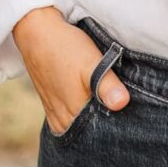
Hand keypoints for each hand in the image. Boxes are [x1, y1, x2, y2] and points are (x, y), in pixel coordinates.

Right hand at [12, 6, 130, 134]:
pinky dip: (81, 113)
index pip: (101, 134)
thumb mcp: (91, 63)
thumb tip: (122, 103)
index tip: (130, 116)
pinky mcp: (51, 106)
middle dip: (106, 123)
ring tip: (106, 101)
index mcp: (73, 116)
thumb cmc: (65, 47)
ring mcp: (55, 115)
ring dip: (93, 117)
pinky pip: (70, 119)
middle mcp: (63, 122)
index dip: (117, 125)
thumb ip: (106, 85)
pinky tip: (89, 100)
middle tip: (121, 106)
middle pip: (91, 132)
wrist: (36, 32)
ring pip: (81, 126)